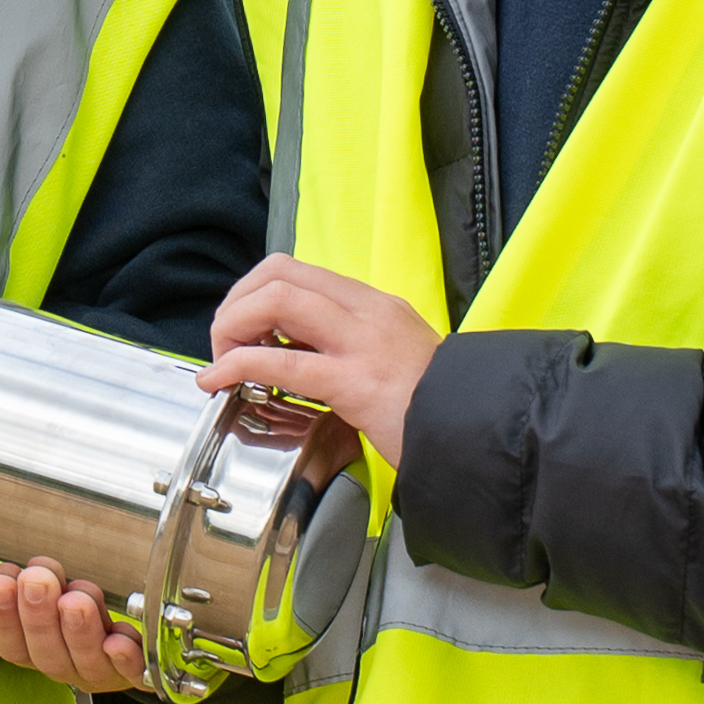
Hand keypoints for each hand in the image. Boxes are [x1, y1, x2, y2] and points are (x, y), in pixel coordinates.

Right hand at [0, 560, 149, 694]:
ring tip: (76, 600)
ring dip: (78, 630)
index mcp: (34, 649)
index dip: (2, 616)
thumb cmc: (74, 603)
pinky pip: (131, 671)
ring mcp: (99, 670)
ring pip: (84, 660)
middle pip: (45, 653)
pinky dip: (125, 657)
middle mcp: (64, 664)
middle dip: (38, 616)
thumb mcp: (33, 593)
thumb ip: (1, 594)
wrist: (131, 627)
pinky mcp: (137, 671)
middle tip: (37, 580)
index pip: (10, 644)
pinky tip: (118, 640)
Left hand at [205, 259, 436, 475]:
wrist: (483, 433)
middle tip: (227, 343)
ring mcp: (363, 343)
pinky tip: (220, 382)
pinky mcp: (356, 382)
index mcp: (374, 305)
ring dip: (232, 327)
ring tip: (222, 362)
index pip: (296, 269)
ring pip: (275, 300)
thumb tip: (292, 347)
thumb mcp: (394, 357)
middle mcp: (368, 313)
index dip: (253, 290)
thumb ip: (348, 345)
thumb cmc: (437, 407)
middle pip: (278, 273)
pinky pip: (280, 360)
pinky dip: (236, 365)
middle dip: (236, 304)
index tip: (242, 326)